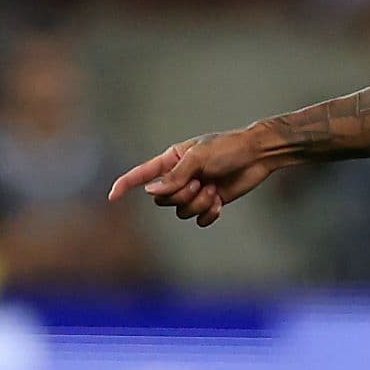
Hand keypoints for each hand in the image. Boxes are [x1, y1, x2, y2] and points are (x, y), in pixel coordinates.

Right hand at [108, 126, 278, 226]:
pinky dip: (208, 214)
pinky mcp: (210, 202)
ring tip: (213, 190)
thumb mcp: (199, 158)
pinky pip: (199, 220)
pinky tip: (219, 202)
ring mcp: (194, 191)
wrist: (257, 156)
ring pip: (181, 211)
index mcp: (171, 160)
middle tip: (201, 182)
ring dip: (198, 204)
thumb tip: (152, 192)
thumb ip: (175, 175)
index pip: (142, 175)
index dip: (125, 185)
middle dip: (180, 196)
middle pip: (162, 200)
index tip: (112, 197)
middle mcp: (179, 177)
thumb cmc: (227, 149)